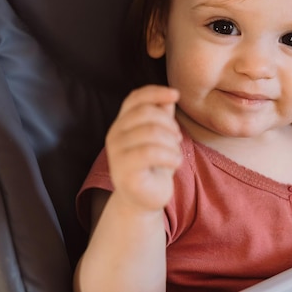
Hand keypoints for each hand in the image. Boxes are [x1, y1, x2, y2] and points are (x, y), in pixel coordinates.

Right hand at [105, 85, 182, 212]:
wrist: (145, 199)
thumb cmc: (155, 165)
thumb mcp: (162, 137)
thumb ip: (162, 115)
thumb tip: (170, 95)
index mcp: (122, 123)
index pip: (135, 98)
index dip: (156, 92)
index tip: (176, 94)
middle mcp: (114, 134)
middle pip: (146, 113)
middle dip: (169, 124)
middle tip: (177, 140)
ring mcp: (116, 153)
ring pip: (151, 132)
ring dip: (172, 143)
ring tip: (175, 155)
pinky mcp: (123, 171)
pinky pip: (150, 153)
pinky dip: (170, 156)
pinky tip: (175, 163)